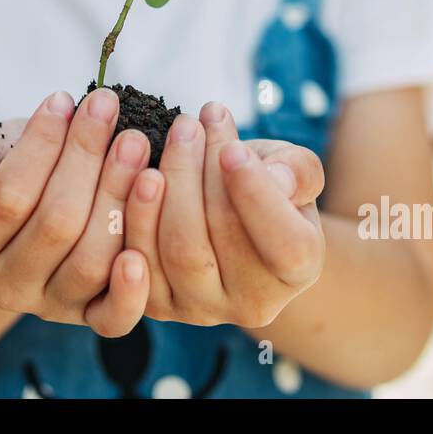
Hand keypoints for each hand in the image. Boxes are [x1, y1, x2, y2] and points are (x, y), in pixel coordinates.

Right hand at [0, 88, 153, 336]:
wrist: (32, 202)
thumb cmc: (6, 169)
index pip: (9, 197)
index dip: (40, 146)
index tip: (64, 99)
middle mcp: (6, 285)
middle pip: (56, 225)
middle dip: (86, 159)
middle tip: (109, 110)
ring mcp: (51, 305)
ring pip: (89, 261)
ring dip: (120, 198)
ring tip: (135, 145)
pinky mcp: (91, 316)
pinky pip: (111, 320)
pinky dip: (130, 292)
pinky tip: (141, 254)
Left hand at [122, 102, 325, 327]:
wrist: (228, 211)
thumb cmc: (267, 183)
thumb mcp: (293, 168)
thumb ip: (296, 170)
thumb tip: (274, 177)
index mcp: (299, 270)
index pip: (285, 244)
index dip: (257, 196)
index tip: (233, 149)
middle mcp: (253, 302)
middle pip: (220, 239)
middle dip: (196, 172)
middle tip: (188, 123)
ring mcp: (202, 309)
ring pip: (175, 250)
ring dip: (165, 184)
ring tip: (167, 139)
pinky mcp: (158, 305)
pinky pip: (137, 261)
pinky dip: (133, 212)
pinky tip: (137, 171)